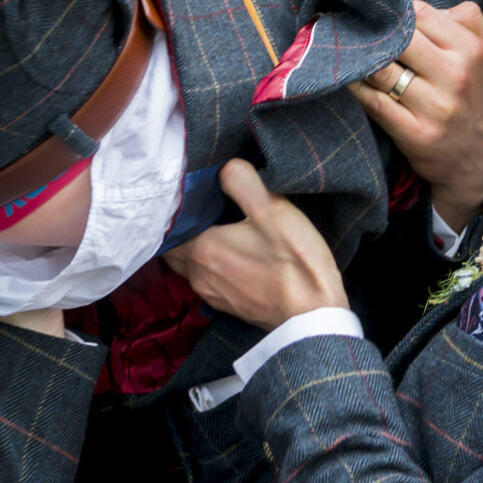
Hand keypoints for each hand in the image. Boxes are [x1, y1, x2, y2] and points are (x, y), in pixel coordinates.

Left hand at [162, 160, 346, 330]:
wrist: (314, 315)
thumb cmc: (295, 263)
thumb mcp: (272, 209)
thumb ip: (242, 180)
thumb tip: (226, 166)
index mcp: (203, 249)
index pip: (168, 228)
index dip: (174, 211)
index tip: (188, 195)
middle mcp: (199, 275)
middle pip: (174, 249)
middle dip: (181, 231)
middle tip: (200, 211)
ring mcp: (213, 294)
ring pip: (190, 266)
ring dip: (196, 250)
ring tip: (216, 230)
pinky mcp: (230, 306)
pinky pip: (209, 281)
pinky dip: (212, 267)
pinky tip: (234, 256)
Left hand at [349, 2, 482, 228]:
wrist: (482, 162)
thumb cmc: (478, 97)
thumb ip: (467, 18)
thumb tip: (422, 5)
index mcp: (472, 50)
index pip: (420, 13)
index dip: (396, 13)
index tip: (381, 17)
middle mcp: (456, 76)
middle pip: (397, 37)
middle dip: (373, 32)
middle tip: (353, 29)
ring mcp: (436, 107)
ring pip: (381, 68)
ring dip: (359, 58)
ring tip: (345, 51)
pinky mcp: (415, 134)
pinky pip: (373, 101)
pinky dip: (356, 86)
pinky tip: (347, 78)